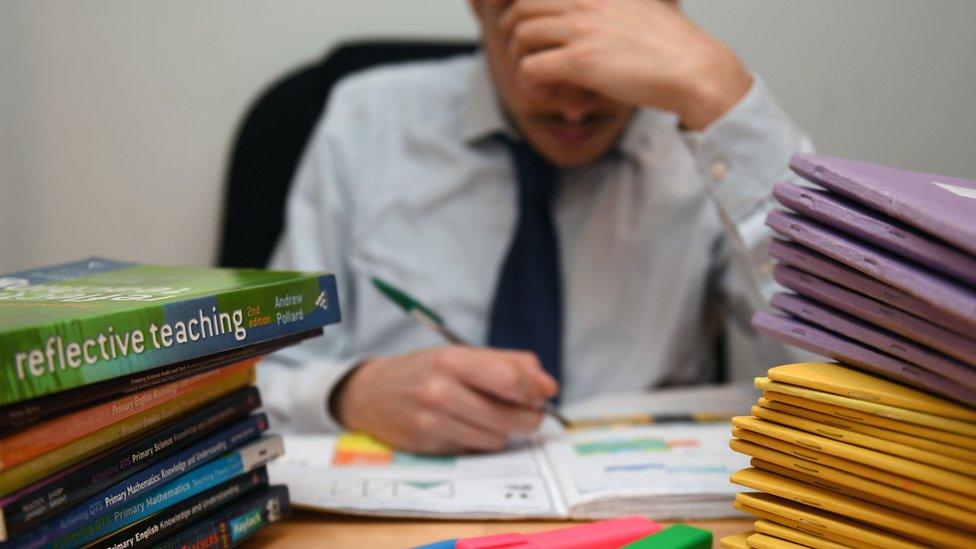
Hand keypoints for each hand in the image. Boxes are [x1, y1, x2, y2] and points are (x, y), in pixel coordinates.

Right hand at [332, 346, 558, 453]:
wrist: (371, 393)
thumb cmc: (424, 370)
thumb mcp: (460, 354)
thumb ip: (508, 364)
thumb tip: (548, 387)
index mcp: (452, 360)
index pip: (510, 380)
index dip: (535, 390)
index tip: (543, 392)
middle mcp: (441, 392)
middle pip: (510, 416)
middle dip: (529, 416)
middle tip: (529, 410)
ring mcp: (433, 422)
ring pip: (497, 438)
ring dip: (504, 430)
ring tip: (490, 415)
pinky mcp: (430, 446)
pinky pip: (476, 449)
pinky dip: (481, 440)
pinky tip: (468, 426)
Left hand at [499, 0, 752, 129]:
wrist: (695, 69)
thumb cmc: (671, 47)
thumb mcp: (639, 7)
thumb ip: (609, 6)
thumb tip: (591, 17)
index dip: (522, 7)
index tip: (527, 28)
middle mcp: (585, 1)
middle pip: (521, 6)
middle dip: (514, 33)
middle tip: (526, 56)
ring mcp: (581, 28)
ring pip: (520, 34)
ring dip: (521, 59)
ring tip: (538, 77)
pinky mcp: (581, 61)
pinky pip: (530, 67)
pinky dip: (530, 82)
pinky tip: (546, 91)